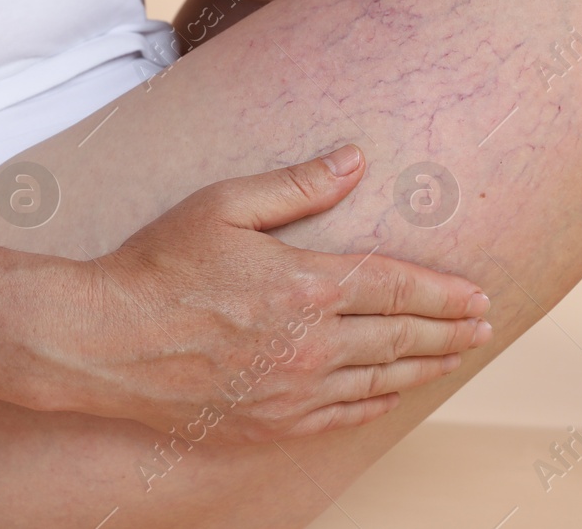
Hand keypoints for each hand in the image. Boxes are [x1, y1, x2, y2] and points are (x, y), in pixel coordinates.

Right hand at [58, 145, 489, 441]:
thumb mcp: (226, 205)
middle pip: (399, 337)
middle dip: (449, 331)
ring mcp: (289, 390)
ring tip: (455, 357)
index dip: (443, 293)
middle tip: (484, 327)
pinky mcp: (266, 422)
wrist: (97, 342)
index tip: (478, 296)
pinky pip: (338, 416)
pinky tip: (392, 392)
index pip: (395, 288)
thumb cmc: (156, 264)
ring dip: (424, 367)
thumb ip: (299, 185)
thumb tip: (356, 159)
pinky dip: (374, 403)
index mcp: (305, 286)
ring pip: (378, 380)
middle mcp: (307, 345)